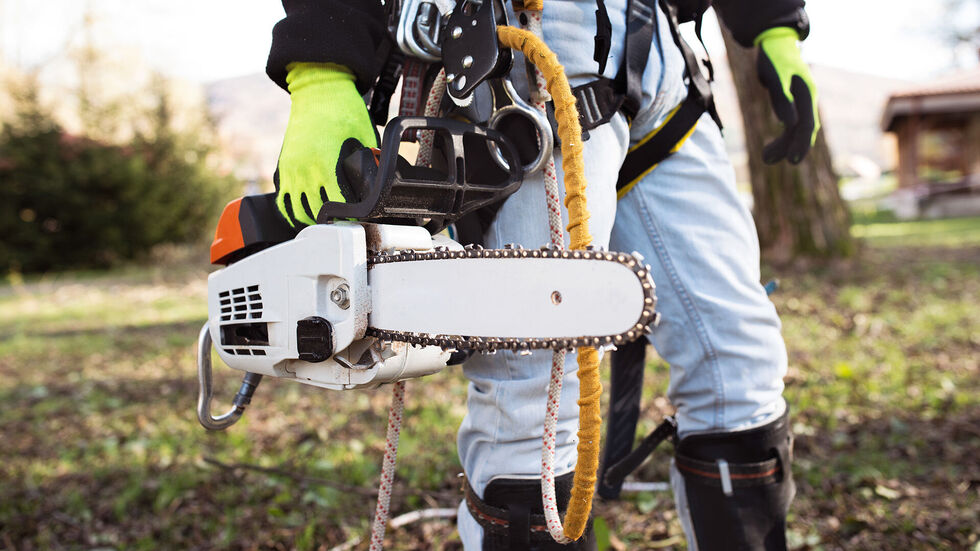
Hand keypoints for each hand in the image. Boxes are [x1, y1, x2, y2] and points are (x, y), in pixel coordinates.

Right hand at [276, 62, 377, 226]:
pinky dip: (293, 212)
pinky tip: (305, 216)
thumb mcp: (365, 137)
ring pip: (298, 211)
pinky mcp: (283, 167)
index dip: (352, 216)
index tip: (362, 220)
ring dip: (313, 221)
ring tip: (328, 224)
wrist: (318, 90)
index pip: (339, 205)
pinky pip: (283, 200)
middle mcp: (304, 170)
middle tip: (348, 225)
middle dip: (334, 222)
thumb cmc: (344, 110)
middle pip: (317, 213)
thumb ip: (370, 162)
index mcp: (326, 165)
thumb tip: (381, 182)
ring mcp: (291, 170)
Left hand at [754, 27, 819, 164]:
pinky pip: (790, 125)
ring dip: (782, 145)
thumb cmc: (775, 59)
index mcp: (807, 94)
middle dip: (789, 148)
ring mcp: (801, 102)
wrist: (775, 44)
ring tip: (764, 159)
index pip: (807, 125)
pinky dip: (782, 137)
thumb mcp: (776, 78)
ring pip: (795, 129)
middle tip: (768, 161)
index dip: (801, 144)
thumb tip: (789, 124)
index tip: (792, 161)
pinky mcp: (792, 103)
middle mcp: (807, 100)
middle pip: (802, 130)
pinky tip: (771, 149)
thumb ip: (782, 100)